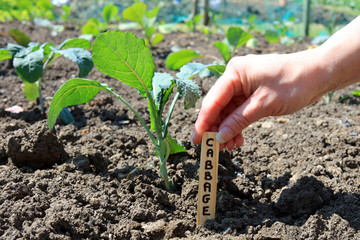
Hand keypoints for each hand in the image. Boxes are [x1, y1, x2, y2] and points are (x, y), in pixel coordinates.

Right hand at [192, 49, 331, 149]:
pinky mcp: (252, 92)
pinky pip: (238, 110)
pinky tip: (238, 138)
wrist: (320, 74)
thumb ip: (238, 121)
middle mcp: (235, 76)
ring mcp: (243, 84)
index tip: (197, 141)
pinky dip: (237, 125)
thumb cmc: (294, 83)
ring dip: (228, 129)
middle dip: (217, 128)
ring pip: (227, 111)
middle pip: (218, 106)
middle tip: (215, 149)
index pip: (212, 101)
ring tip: (231, 147)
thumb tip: (219, 138)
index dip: (203, 123)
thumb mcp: (263, 105)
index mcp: (234, 72)